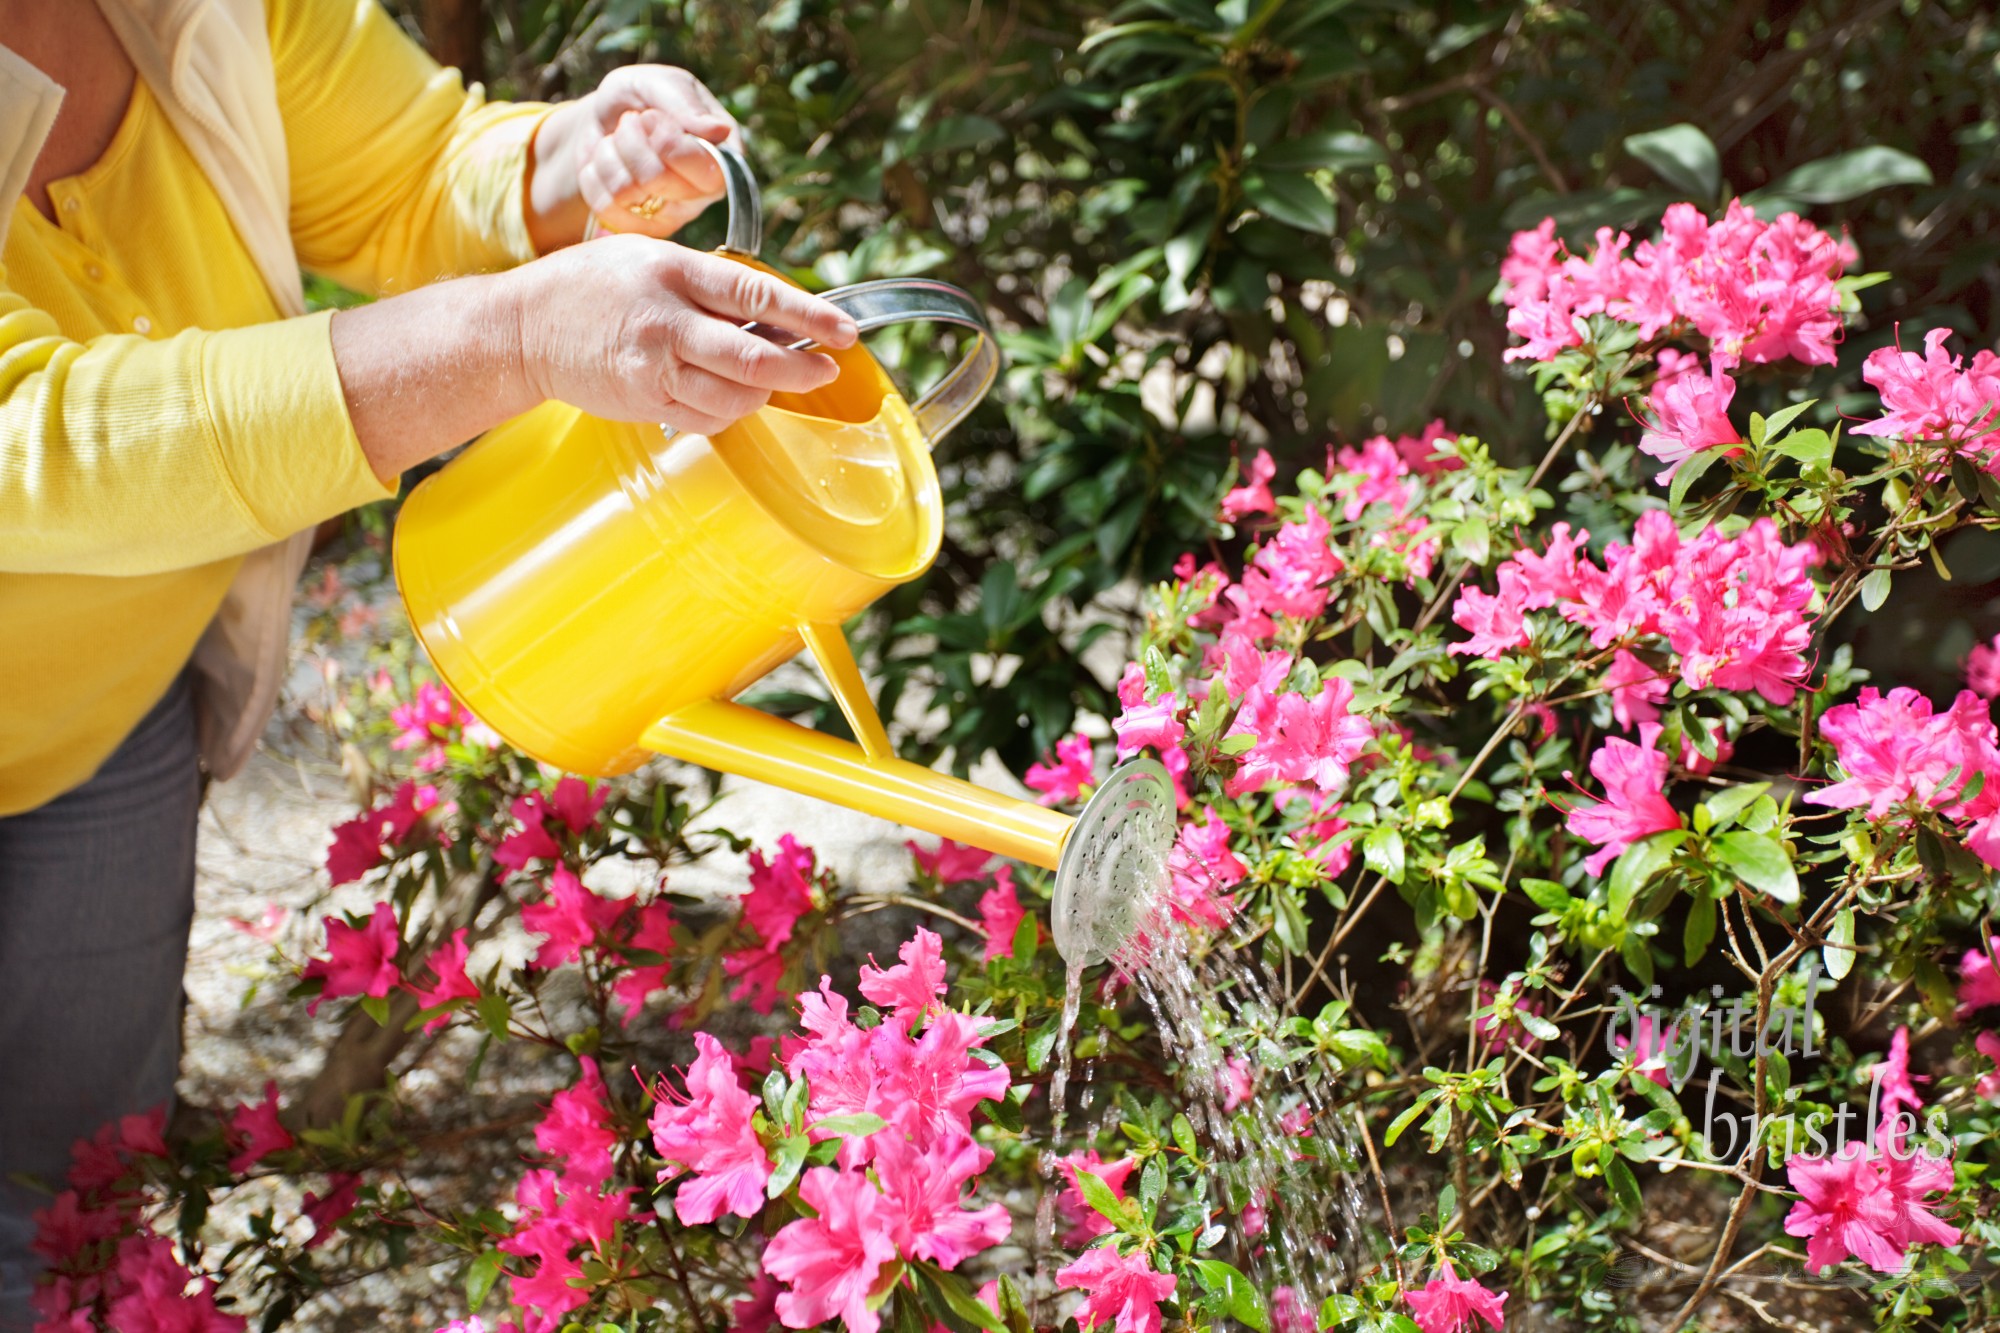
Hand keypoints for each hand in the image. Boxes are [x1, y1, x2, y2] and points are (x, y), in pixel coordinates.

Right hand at [513, 235, 858, 436]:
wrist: (525, 327)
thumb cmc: (593, 286)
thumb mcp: (652, 258)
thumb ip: (710, 283)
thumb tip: (776, 313)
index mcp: (675, 271)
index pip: (757, 296)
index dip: (808, 316)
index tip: (844, 332)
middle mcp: (666, 320)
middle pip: (753, 358)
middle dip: (802, 369)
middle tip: (824, 370)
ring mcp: (654, 367)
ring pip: (736, 396)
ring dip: (766, 393)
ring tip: (771, 379)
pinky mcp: (646, 402)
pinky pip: (708, 418)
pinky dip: (731, 410)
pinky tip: (729, 394)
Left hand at [526, 66, 738, 250]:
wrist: (604, 118)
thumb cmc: (640, 98)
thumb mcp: (657, 83)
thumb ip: (683, 102)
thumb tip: (719, 131)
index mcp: (723, 157)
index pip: (703, 167)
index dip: (667, 142)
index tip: (650, 116)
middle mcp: (703, 194)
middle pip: (657, 180)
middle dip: (630, 141)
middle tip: (630, 123)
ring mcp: (671, 216)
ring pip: (625, 193)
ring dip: (609, 155)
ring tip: (616, 142)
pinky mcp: (639, 230)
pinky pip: (604, 208)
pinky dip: (593, 176)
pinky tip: (606, 165)